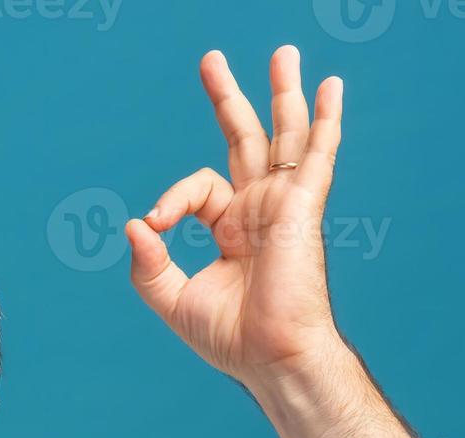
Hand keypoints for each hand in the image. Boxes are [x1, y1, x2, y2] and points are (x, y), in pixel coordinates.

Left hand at [126, 46, 346, 383]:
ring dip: (284, 93)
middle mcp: (260, 210)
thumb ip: (148, 264)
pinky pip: (317, 155)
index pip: (198, 188)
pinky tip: (330, 88)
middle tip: (211, 59)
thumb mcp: (173, 299)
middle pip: (245, 139)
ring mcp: (284, 205)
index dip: (171, 199)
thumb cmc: (231, 338)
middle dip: (228, 99)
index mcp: (232, 229)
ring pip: (284, 135)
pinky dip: (325, 121)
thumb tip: (133, 224)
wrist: (270, 357)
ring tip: (283, 53)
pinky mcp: (303, 207)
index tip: (155, 224)